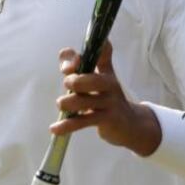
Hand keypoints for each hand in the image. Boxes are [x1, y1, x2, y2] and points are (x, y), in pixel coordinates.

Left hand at [51, 41, 160, 156]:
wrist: (129, 123)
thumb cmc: (108, 97)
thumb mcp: (100, 78)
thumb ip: (80, 65)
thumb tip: (65, 56)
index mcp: (106, 72)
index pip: (98, 56)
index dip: (82, 57)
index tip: (70, 63)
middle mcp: (109, 85)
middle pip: (94, 80)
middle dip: (77, 81)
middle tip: (67, 83)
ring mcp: (109, 103)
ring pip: (87, 102)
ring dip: (70, 102)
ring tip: (60, 104)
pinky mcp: (106, 120)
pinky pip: (83, 122)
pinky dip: (67, 126)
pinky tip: (54, 128)